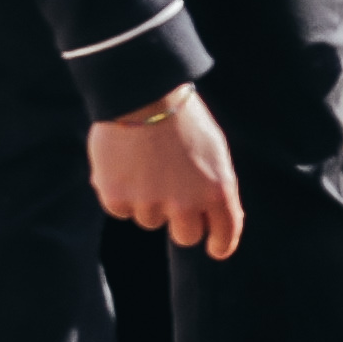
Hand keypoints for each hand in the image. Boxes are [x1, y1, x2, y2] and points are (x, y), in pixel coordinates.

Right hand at [86, 83, 243, 252]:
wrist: (140, 93)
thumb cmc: (180, 117)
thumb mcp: (213, 149)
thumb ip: (215, 185)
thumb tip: (214, 217)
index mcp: (217, 189)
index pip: (225, 235)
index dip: (220, 244)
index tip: (214, 247)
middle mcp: (186, 204)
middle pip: (186, 236)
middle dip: (180, 220)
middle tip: (170, 193)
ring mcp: (150, 204)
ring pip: (149, 220)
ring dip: (147, 200)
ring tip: (144, 164)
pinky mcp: (118, 199)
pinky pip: (120, 210)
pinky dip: (119, 192)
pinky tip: (122, 164)